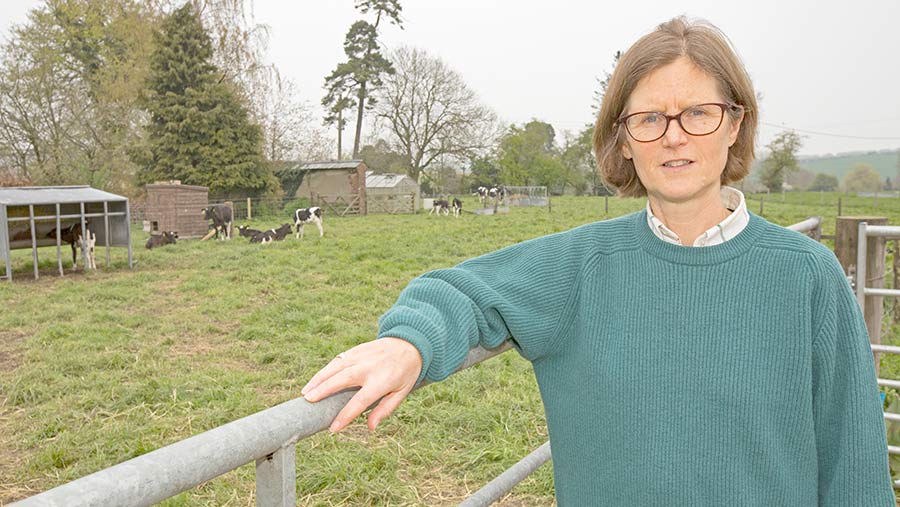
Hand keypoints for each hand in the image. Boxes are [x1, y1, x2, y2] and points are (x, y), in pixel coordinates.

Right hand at [301, 337, 422, 432]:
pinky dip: (325, 370)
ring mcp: (361, 356)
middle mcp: (369, 367)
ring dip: (319, 379)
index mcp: (382, 381)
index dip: (346, 416)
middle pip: (342, 379)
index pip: (360, 401)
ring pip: (335, 367)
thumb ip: (385, 409)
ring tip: (305, 393)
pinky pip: (338, 360)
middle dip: (324, 390)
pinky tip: (315, 381)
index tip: (333, 428)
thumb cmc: (405, 372)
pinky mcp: (356, 350)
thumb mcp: (402, 393)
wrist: (409, 343)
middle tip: (308, 401)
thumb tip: (370, 427)